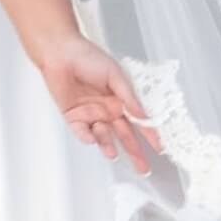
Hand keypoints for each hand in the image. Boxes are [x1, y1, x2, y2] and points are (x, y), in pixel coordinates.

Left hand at [36, 34, 161, 174]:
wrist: (60, 53)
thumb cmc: (88, 56)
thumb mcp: (115, 75)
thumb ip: (129, 97)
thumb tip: (143, 114)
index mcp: (121, 99)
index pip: (139, 121)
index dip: (150, 134)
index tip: (160, 147)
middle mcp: (108, 109)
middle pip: (124, 135)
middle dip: (134, 152)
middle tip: (143, 168)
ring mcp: (91, 114)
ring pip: (104, 137)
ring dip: (109, 145)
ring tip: (112, 152)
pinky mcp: (74, 117)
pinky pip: (82, 132)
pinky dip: (88, 137)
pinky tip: (92, 136)